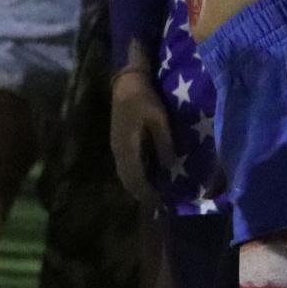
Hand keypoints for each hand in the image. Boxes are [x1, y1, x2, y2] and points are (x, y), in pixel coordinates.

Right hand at [109, 68, 175, 203]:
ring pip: (124, 173)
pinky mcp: (118, 141)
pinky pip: (124, 165)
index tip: (161, 204)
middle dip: (141, 193)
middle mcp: (119, 151)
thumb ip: (164, 144)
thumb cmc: (145, 100)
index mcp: (128, 148)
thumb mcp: (159, 121)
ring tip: (151, 192)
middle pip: (127, 179)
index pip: (136, 179)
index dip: (147, 193)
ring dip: (136, 184)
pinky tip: (145, 174)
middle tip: (158, 203)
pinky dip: (133, 175)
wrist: (127, 83)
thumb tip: (169, 167)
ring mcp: (116, 146)